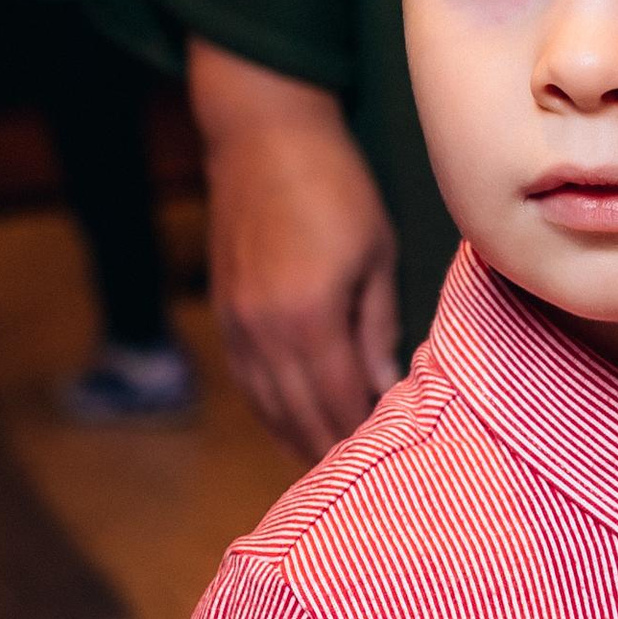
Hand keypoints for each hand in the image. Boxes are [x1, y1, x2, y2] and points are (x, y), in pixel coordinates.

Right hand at [189, 40, 401, 458]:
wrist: (261, 136)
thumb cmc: (334, 187)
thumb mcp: (377, 255)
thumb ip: (378, 328)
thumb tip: (384, 386)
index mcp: (307, 318)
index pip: (337, 404)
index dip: (362, 438)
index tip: (393, 462)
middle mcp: (261, 331)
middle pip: (298, 417)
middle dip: (332, 451)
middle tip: (368, 482)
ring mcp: (235, 324)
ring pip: (267, 407)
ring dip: (299, 439)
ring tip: (333, 467)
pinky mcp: (224, 313)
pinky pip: (248, 382)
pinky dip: (274, 411)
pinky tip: (297, 424)